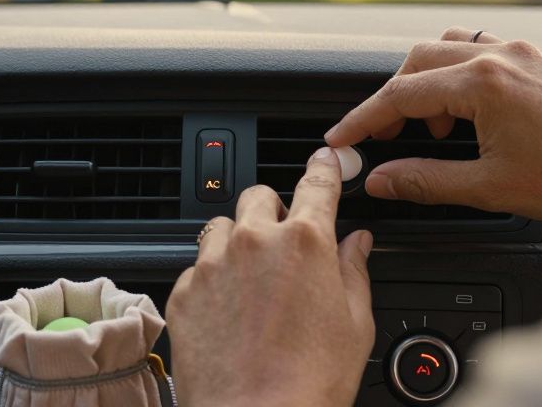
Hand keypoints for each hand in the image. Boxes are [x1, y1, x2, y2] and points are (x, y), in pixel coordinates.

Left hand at [167, 148, 374, 406]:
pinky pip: (196, 268)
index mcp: (305, 241)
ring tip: (251, 279)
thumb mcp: (356, 324)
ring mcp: (213, 265)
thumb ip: (354, 272)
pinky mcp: (184, 292)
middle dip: (274, 210)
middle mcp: (254, 241)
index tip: (324, 160)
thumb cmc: (310, 382)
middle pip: (259, 195)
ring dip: (237, 240)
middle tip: (285, 243)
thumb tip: (357, 244)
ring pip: (220, 227)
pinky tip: (228, 311)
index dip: (323, 167)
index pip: (316, 183)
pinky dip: (212, 279)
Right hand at [324, 27, 541, 221]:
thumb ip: (425, 180)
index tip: (342, 138)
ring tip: (430, 131)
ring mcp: (522, 53)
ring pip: (449, 50)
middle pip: (418, 62)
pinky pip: (480, 53)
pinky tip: (466, 116)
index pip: (401, 94)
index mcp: (483, 82)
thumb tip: (382, 180)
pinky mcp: (539, 60)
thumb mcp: (489, 188)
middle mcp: (500, 54)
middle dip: (392, 100)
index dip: (364, 119)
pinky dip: (458, 78)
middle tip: (382, 139)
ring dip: (426, 84)